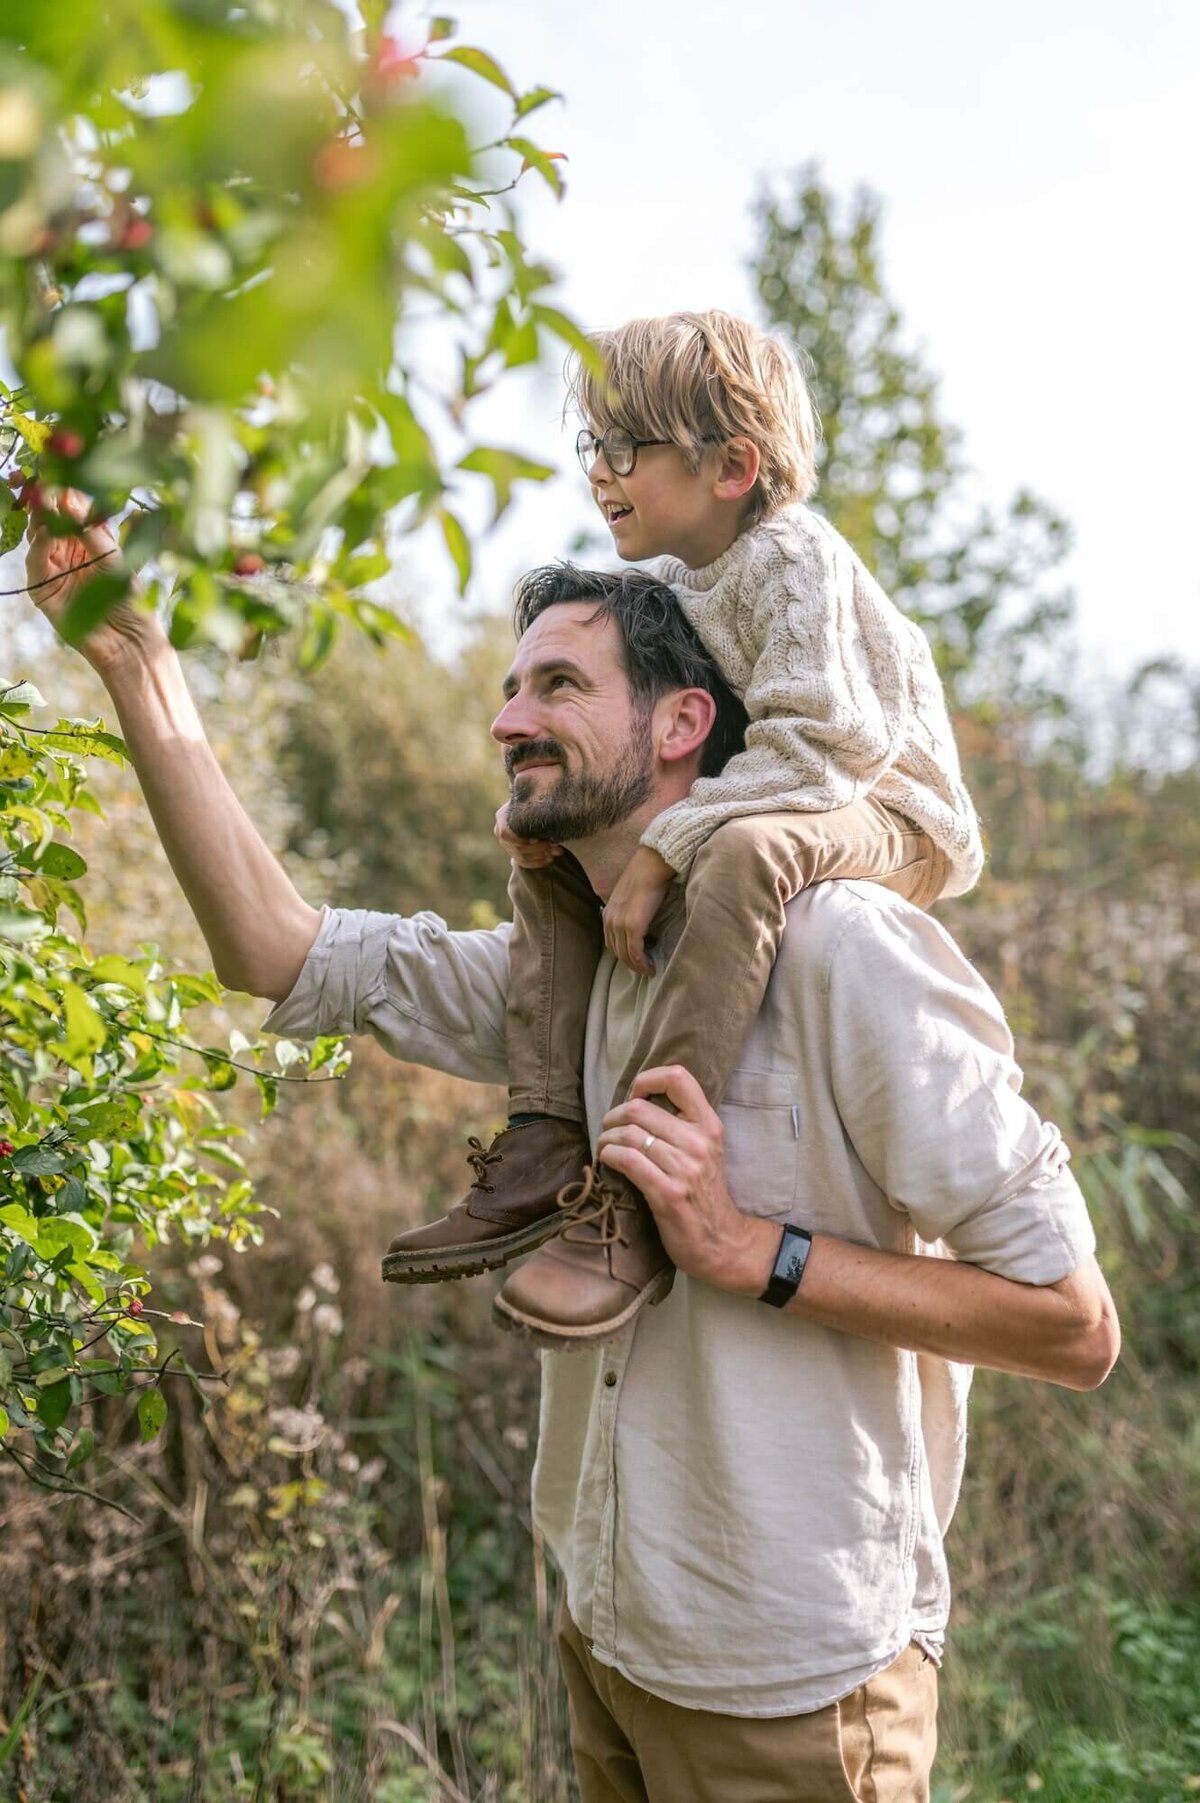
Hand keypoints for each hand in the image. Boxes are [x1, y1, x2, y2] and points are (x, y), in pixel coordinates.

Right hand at [21, 486, 157, 675]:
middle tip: (44, 477)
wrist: (130, 642)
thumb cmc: (131, 600)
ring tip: (45, 498)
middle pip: (48, 518)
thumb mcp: (114, 559)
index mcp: (88, 540)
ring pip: (37, 536)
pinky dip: (39, 546)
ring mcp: (53, 570)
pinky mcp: (43, 592)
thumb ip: (91, 531)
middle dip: (45, 497)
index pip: (69, 509)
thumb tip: (70, 495)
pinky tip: (45, 532)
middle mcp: (67, 552)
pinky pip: (35, 563)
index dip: (63, 489)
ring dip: (39, 517)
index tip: (59, 466)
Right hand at [494, 801, 562, 869]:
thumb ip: (535, 804)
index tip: (538, 837)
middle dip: (540, 848)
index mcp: (503, 817)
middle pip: (518, 847)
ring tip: (557, 851)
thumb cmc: (535, 800)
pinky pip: (523, 862)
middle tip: (556, 845)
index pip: (507, 834)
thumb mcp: (533, 800)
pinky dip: (538, 862)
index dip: (523, 839)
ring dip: (541, 855)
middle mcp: (500, 832)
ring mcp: (505, 844)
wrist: (532, 808)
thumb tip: (543, 804)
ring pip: (522, 857)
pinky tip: (551, 858)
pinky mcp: (513, 853)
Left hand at [596, 1064, 777, 1293]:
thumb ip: (683, 1125)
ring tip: (604, 1148)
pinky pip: (627, 1160)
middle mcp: (699, 1142)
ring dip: (606, 1139)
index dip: (647, 1079)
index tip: (634, 1096)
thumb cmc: (705, 1194)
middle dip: (613, 1116)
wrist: (721, 1242)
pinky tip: (607, 1161)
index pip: (678, 1077)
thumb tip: (637, 1102)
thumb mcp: (706, 1151)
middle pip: (639, 1108)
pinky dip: (608, 1156)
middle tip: (608, 1130)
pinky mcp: (668, 1193)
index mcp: (709, 1126)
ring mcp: (684, 1169)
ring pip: (628, 1134)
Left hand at [601, 845, 673, 975]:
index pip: (612, 942)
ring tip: (649, 970)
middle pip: (617, 952)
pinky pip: (636, 953)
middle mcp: (609, 920)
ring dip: (638, 966)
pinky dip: (643, 963)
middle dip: (631, 963)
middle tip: (645, 969)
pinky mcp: (633, 926)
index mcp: (607, 914)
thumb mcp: (630, 897)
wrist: (651, 865)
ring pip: (626, 955)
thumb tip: (640, 923)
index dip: (624, 954)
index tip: (637, 960)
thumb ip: (629, 911)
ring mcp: (619, 924)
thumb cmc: (646, 877)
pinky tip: (651, 967)